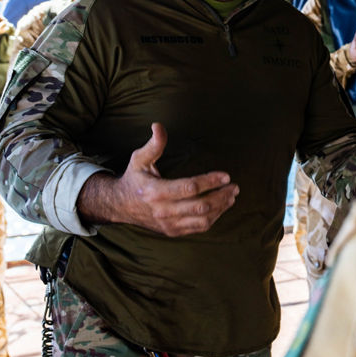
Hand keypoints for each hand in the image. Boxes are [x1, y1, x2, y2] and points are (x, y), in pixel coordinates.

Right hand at [79, 123, 238, 236]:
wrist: (121, 205)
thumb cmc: (134, 178)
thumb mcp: (139, 159)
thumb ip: (153, 145)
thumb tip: (158, 125)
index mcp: (155, 192)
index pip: (189, 188)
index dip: (210, 181)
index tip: (226, 175)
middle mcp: (163, 211)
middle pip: (200, 206)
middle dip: (221, 196)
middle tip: (234, 186)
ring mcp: (168, 224)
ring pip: (202, 220)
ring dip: (221, 208)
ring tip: (231, 195)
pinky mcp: (173, 231)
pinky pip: (199, 227)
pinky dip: (214, 217)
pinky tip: (222, 206)